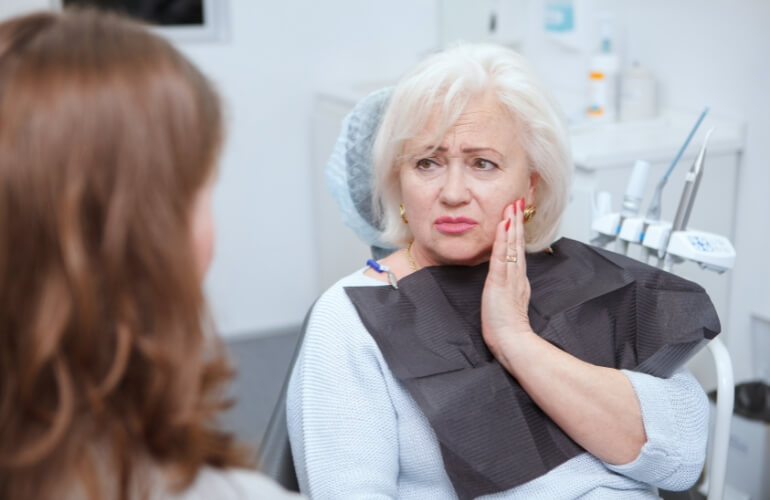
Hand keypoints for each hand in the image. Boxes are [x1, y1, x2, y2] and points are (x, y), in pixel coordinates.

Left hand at [481, 198, 532, 361]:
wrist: (512, 341)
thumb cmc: (507, 329)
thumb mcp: (509, 304)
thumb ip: (510, 292)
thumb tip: (506, 284)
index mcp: (518, 281)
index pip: (518, 251)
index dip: (517, 233)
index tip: (516, 217)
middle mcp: (516, 275)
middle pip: (517, 243)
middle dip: (517, 221)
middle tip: (517, 203)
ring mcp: (510, 277)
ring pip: (511, 245)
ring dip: (511, 224)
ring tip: (511, 207)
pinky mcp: (500, 281)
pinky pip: (501, 257)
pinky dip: (502, 240)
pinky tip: (503, 226)